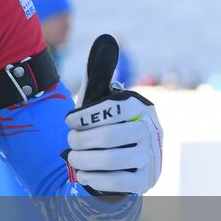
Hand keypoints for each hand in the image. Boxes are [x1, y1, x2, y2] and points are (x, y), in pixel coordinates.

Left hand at [63, 35, 161, 195]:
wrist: (117, 167)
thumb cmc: (104, 127)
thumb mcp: (101, 100)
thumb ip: (101, 72)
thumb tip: (108, 37)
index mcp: (141, 108)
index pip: (112, 109)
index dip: (85, 116)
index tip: (70, 121)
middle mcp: (151, 132)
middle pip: (107, 137)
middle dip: (80, 141)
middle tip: (70, 143)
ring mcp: (151, 158)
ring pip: (110, 160)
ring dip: (83, 160)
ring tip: (73, 158)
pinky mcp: (146, 182)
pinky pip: (117, 182)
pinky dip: (94, 178)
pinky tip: (83, 174)